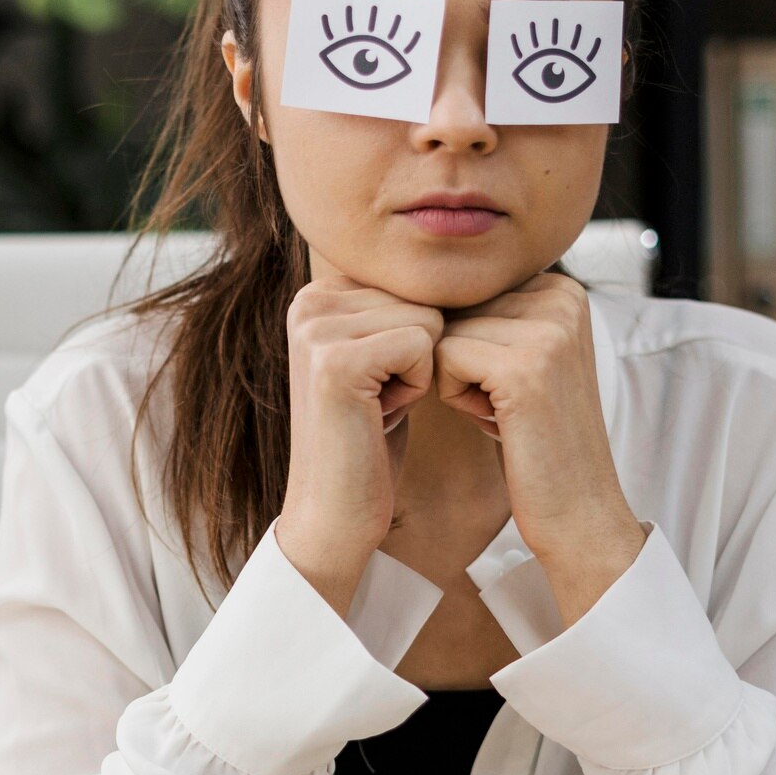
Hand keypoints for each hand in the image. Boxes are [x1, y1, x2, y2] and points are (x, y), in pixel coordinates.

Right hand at [276, 267, 445, 613]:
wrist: (335, 511)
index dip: (420, 339)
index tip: (381, 381)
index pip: (416, 283)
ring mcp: (317, 328)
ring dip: (420, 372)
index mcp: (319, 291)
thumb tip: (466, 263)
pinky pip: (423, 345)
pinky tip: (380, 414)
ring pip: (429, 320)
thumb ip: (400, 308)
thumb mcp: (384, 358)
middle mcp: (310, 300)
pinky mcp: (335, 359)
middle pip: (424, 299)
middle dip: (420, 355)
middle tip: (379, 400)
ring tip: (378, 406)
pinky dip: (417, 387)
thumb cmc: (370, 439)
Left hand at [434, 273, 646, 621]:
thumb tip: (409, 279)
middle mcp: (561, 295)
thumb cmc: (535, 438)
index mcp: (561, 287)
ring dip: (459, 382)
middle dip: (462, 362)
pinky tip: (499, 421)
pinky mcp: (525, 367)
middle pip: (452, 310)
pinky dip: (456, 398)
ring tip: (507, 412)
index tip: (513, 384)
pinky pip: (443, 361)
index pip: (465, 292)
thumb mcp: (517, 356)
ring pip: (442, 335)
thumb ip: (486, 311)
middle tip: (509, 404)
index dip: (470, 346)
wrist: (577, 508)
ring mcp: (548, 330)